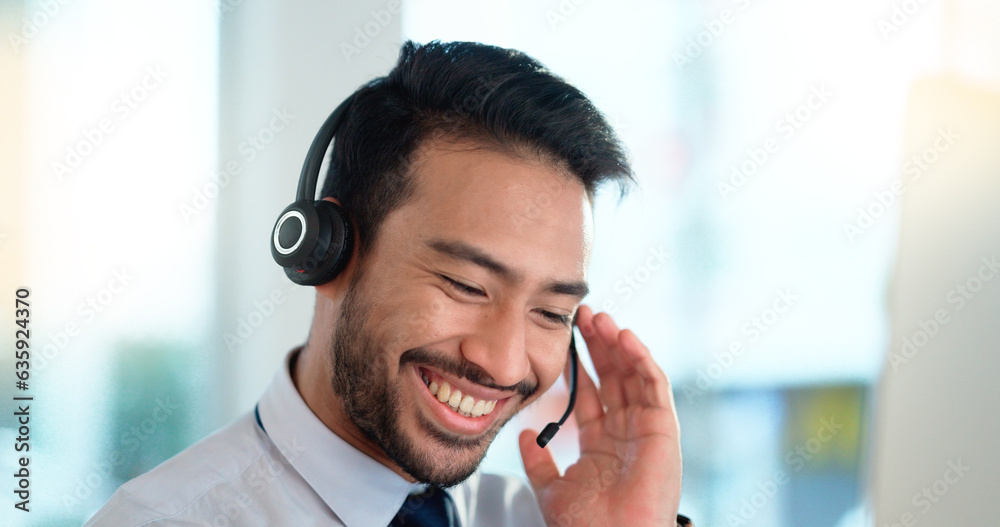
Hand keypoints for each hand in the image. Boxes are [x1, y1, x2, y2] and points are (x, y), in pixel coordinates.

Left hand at [519, 305, 682, 526]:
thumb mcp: (551, 488)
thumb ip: (538, 460)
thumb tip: (523, 434)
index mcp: (601, 444)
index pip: (590, 393)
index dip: (577, 364)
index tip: (563, 338)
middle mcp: (626, 433)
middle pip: (612, 377)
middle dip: (597, 344)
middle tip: (582, 314)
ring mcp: (645, 429)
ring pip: (633, 374)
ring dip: (618, 343)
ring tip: (599, 317)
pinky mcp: (663, 429)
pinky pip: (654, 386)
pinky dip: (641, 358)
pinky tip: (624, 337)